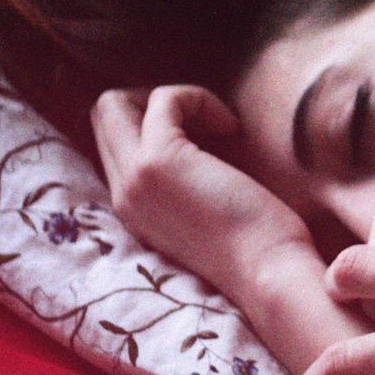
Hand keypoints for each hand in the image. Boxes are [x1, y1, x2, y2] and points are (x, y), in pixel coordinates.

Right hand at [89, 85, 309, 292]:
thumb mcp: (208, 209)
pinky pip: (164, 100)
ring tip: (219, 127)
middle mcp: (122, 195)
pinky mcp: (159, 162)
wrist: (270, 275)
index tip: (207, 138)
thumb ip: (188, 179)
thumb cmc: (261, 244)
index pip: (111, 142)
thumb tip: (203, 135)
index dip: (155, 122)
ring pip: (116, 103)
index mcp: (132, 208)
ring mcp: (134, 179)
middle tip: (208, 124)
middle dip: (156, 102)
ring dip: (175, 99)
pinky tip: (232, 128)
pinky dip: (199, 99)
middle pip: (104, 116)